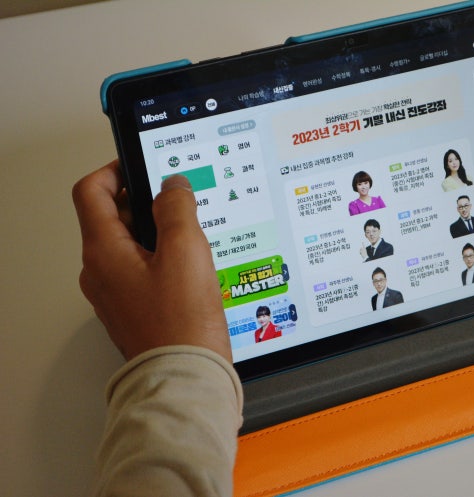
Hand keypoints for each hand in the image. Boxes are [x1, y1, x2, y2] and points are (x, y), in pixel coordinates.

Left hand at [72, 160, 230, 361]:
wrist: (185, 376)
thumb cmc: (180, 324)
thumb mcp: (185, 251)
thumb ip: (177, 209)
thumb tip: (172, 186)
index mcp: (103, 252)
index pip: (92, 192)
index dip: (115, 170)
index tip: (139, 165)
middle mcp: (101, 272)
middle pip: (113, 218)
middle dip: (146, 203)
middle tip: (178, 200)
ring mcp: (116, 294)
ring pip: (130, 246)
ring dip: (157, 233)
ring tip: (192, 237)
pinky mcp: (134, 309)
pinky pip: (142, 271)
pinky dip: (162, 259)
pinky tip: (192, 268)